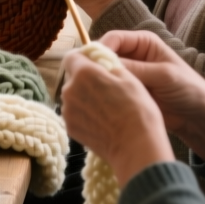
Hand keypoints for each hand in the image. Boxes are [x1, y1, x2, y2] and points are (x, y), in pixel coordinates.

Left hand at [59, 42, 173, 185]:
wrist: (135, 147)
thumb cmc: (137, 110)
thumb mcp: (129, 78)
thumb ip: (108, 65)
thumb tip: (100, 60)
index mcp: (84, 73)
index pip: (72, 56)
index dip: (83, 58)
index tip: (95, 64)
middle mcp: (69, 90)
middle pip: (72, 77)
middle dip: (85, 78)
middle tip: (106, 88)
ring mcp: (67, 110)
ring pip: (73, 96)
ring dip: (84, 96)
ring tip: (106, 107)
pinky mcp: (69, 127)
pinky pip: (74, 113)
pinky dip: (84, 113)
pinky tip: (101, 120)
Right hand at [97, 29, 204, 159]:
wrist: (199, 116)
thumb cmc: (189, 89)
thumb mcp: (165, 76)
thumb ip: (137, 69)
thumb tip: (105, 65)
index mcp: (142, 43)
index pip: (113, 39)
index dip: (100, 49)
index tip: (92, 64)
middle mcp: (132, 55)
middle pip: (104, 55)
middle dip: (96, 66)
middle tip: (89, 81)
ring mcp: (128, 74)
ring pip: (103, 73)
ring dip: (98, 81)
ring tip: (93, 93)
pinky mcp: (125, 92)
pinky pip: (108, 90)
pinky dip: (102, 94)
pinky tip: (98, 102)